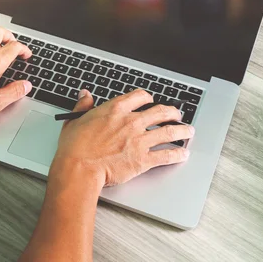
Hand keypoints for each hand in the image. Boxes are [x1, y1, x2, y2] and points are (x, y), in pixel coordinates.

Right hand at [50, 89, 193, 187]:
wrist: (79, 168)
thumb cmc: (74, 148)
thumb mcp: (74, 121)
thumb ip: (82, 106)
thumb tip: (85, 95)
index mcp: (114, 110)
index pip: (139, 96)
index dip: (148, 98)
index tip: (150, 101)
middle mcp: (131, 121)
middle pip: (161, 111)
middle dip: (172, 112)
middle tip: (176, 114)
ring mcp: (139, 140)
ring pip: (169, 131)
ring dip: (182, 131)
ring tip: (188, 131)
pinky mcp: (143, 159)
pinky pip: (166, 155)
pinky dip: (177, 155)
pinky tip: (183, 154)